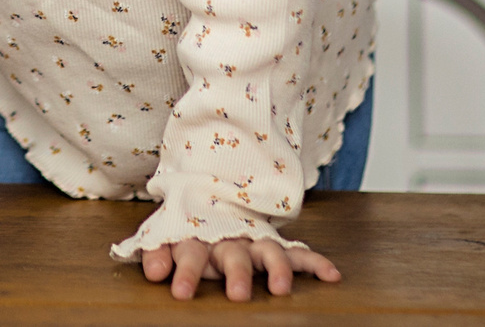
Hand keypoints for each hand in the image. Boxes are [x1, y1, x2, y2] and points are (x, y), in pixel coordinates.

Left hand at [138, 237, 340, 301]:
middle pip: (234, 256)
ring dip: (277, 269)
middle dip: (237, 275)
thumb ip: (157, 253)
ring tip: (282, 289)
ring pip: (269, 252)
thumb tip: (153, 274)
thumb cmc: (189, 227)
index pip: (190, 254)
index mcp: (199, 238)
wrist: (213, 191)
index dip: (184, 272)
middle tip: (237, 294)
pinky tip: (331, 274)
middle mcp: (229, 239)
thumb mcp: (167, 236)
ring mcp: (255, 241)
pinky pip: (299, 252)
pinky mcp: (276, 246)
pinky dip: (315, 262)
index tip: (180, 292)